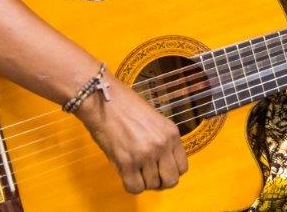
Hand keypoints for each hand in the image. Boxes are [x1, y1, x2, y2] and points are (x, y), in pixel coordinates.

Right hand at [76, 76, 187, 193]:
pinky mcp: (126, 162)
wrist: (104, 99)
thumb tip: (162, 163)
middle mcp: (162, 145)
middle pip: (171, 180)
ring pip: (152, 185)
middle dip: (161, 182)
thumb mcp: (155, 120)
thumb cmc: (126, 105)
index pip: (182, 167)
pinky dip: (132, 185)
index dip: (171, 171)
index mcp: (171, 133)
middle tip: (150, 175)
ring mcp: (145, 154)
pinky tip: (127, 174)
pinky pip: (135, 187)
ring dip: (144, 181)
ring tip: (135, 169)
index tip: (162, 169)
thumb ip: (162, 140)